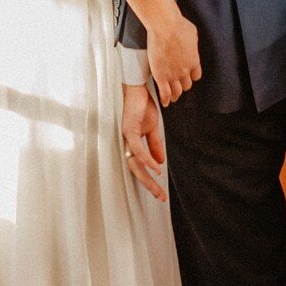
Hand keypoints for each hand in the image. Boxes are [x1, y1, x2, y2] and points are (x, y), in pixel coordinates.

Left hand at [121, 84, 166, 200]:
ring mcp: (125, 137)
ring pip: (134, 163)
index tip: (160, 193)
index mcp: (131, 144)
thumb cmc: (142, 106)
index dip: (149, 180)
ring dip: (147, 177)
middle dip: (148, 185)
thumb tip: (159, 162)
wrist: (138, 88)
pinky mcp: (128, 129)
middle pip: (135, 170)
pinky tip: (156, 167)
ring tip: (158, 188)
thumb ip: (154, 145)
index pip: (139, 167)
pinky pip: (137, 149)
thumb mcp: (152, 128)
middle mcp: (126, 143)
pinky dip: (147, 160)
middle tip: (161, 196)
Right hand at [146, 9, 200, 105]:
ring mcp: (172, 75)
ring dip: (175, 95)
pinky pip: (164, 93)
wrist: (165, 27)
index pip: (196, 76)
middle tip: (179, 86)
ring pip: (176, 92)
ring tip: (172, 97)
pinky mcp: (160, 76)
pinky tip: (164, 103)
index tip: (188, 76)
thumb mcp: (192, 33)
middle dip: (183, 86)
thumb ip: (192, 42)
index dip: (191, 76)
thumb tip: (191, 41)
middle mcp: (185, 71)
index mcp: (194, 61)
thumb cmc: (178, 26)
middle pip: (186, 85)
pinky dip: (165, 99)